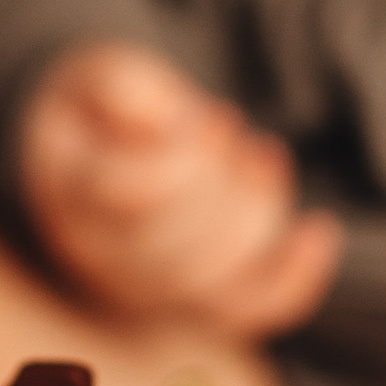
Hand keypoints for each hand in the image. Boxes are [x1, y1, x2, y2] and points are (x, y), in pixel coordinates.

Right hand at [17, 42, 341, 339]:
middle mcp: (98, 258)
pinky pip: (245, 311)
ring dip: (258, 213)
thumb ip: (122, 86)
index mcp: (68, 196)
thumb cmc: (102, 107)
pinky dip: (292, 279)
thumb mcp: (98, 74)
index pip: (135, 200)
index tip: (206, 116)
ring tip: (261, 155)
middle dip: (224, 185)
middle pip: (178, 252)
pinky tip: (318, 233)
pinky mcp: (189, 302)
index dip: (188, 158)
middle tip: (225, 125)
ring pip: (213, 284)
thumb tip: (165, 119)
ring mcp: (143, 289)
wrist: (94, 149)